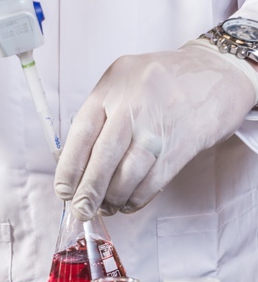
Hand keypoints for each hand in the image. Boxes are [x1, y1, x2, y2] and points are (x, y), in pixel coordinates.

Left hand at [54, 43, 256, 220]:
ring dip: (114, 197)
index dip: (69, 167)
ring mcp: (160, 122)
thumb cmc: (162, 82)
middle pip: (104, 155)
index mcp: (111, 86)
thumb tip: (75, 164)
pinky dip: (138, 196)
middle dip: (89, 190)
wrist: (219, 71)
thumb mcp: (122, 84)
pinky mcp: (185, 142)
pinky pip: (155, 178)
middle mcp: (134, 103)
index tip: (63, 190)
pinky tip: (129, 202)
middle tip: (81, 210)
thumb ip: (99, 116)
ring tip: (106, 207)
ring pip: (130, 171)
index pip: (81, 133)